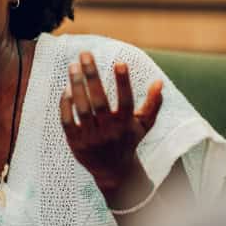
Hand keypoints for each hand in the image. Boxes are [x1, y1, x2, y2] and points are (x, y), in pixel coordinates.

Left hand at [60, 53, 162, 194]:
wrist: (112, 171)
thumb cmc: (128, 141)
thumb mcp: (143, 125)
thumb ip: (153, 104)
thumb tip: (159, 82)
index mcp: (126, 125)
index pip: (126, 102)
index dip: (123, 83)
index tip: (120, 62)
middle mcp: (109, 132)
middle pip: (99, 102)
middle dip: (92, 77)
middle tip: (85, 54)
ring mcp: (91, 138)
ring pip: (82, 109)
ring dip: (76, 86)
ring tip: (72, 66)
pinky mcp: (75, 142)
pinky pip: (67, 120)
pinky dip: (66, 105)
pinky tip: (66, 88)